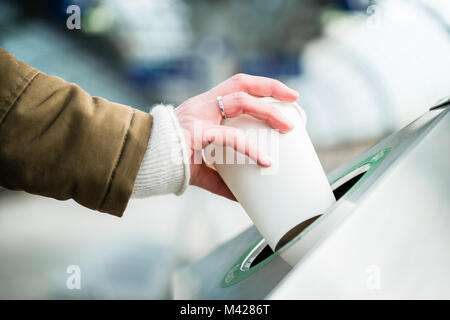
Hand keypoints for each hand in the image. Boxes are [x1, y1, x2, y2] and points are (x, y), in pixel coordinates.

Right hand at [174, 73, 298, 200]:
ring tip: (287, 126)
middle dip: (270, 87)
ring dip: (267, 111)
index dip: (260, 86)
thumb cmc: (168, 161)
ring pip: (240, 100)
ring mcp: (199, 115)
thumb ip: (221, 180)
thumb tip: (241, 197)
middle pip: (241, 83)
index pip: (236, 86)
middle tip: (294, 99)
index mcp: (205, 107)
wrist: (142, 163)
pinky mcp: (196, 132)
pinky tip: (264, 160)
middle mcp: (203, 104)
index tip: (283, 96)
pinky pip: (227, 136)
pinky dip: (249, 147)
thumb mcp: (201, 169)